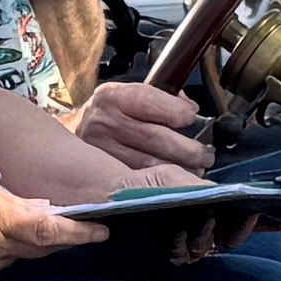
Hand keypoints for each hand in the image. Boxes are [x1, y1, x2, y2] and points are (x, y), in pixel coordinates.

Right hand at [0, 173, 99, 280]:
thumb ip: (5, 199)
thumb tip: (40, 209)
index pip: (47, 230)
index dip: (78, 233)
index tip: (101, 231)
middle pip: (40, 248)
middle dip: (61, 238)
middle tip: (83, 228)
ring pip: (19, 257)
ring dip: (30, 244)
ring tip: (24, 224)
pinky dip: (4, 252)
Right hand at [72, 76, 212, 171]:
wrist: (75, 136)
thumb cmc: (112, 114)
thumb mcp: (128, 95)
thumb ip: (160, 98)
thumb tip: (190, 108)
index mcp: (111, 97)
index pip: (148, 100)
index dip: (177, 111)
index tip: (192, 117)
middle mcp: (103, 124)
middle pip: (154, 138)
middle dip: (188, 149)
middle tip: (205, 155)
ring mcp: (100, 154)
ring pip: (149, 166)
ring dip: (181, 170)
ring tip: (197, 170)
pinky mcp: (102, 178)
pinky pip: (140, 185)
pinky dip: (164, 185)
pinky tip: (178, 183)